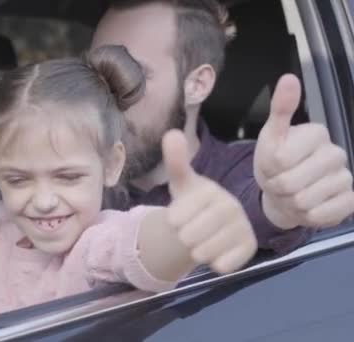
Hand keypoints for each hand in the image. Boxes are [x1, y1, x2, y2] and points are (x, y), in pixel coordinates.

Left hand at [164, 130, 257, 273]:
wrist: (208, 223)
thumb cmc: (192, 202)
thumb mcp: (180, 183)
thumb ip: (176, 161)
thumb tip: (172, 132)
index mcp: (211, 192)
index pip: (180, 215)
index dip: (173, 219)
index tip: (173, 217)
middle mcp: (232, 207)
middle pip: (191, 236)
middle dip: (183, 236)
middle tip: (187, 231)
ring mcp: (243, 228)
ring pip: (205, 252)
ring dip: (196, 251)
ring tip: (198, 242)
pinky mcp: (249, 248)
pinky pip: (223, 265)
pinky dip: (214, 263)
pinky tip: (216, 252)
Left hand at [254, 74, 353, 228]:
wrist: (285, 191)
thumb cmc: (276, 162)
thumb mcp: (271, 136)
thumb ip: (280, 109)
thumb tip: (288, 78)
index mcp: (316, 133)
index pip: (279, 159)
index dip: (268, 168)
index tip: (272, 164)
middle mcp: (337, 153)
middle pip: (290, 183)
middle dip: (277, 187)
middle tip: (279, 182)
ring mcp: (346, 177)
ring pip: (303, 201)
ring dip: (289, 203)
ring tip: (290, 194)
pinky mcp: (350, 201)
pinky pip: (320, 216)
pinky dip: (306, 216)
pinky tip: (307, 205)